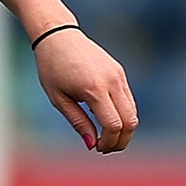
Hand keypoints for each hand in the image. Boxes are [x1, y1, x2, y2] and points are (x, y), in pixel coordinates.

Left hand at [35, 29, 138, 152]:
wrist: (58, 36)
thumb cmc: (52, 68)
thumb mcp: (58, 98)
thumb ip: (78, 122)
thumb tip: (92, 145)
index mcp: (94, 88)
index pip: (113, 124)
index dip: (109, 142)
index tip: (97, 149)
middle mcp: (112, 81)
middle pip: (130, 120)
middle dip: (121, 140)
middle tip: (104, 148)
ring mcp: (118, 75)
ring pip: (133, 111)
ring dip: (123, 129)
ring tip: (105, 137)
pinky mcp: (119, 72)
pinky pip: (128, 99)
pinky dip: (122, 115)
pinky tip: (106, 121)